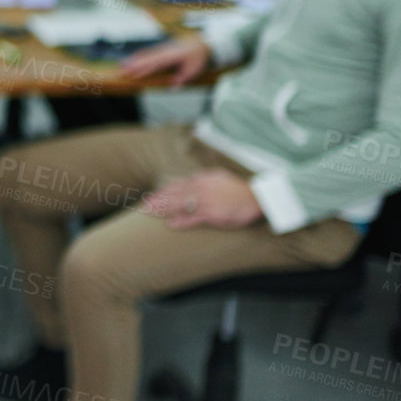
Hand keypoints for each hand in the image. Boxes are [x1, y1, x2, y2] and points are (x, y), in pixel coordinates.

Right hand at [119, 37, 211, 86]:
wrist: (202, 43)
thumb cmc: (198, 57)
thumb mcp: (194, 69)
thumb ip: (183, 78)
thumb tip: (173, 87)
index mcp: (170, 57)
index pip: (152, 64)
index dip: (141, 69)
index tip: (131, 74)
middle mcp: (163, 52)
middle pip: (145, 59)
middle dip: (132, 66)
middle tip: (120, 72)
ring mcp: (161, 50)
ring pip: (144, 55)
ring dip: (133, 61)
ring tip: (121, 66)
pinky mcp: (161, 50)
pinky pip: (147, 53)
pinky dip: (138, 56)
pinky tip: (132, 59)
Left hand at [142, 170, 262, 229]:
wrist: (257, 194)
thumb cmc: (239, 187)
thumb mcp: (219, 176)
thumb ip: (204, 178)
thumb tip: (193, 179)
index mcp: (201, 180)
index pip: (176, 186)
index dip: (162, 192)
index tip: (151, 196)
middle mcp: (200, 190)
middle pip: (173, 195)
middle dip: (157, 200)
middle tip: (143, 206)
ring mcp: (206, 202)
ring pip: (179, 205)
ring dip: (163, 209)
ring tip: (148, 213)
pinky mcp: (213, 214)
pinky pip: (194, 218)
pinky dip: (181, 221)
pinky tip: (171, 224)